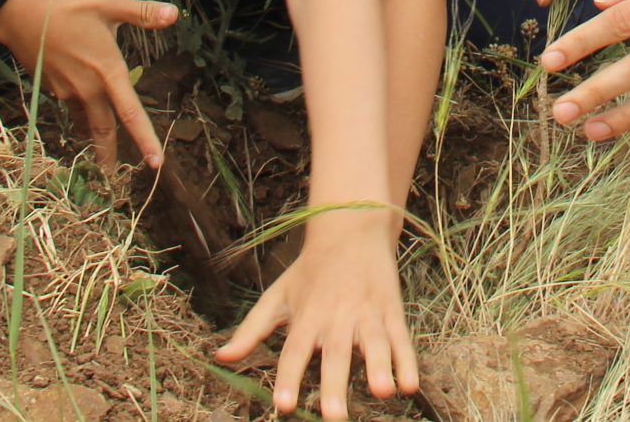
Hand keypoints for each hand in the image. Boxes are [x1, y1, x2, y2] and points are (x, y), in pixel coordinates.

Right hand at [0, 0, 175, 167]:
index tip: (156, 163)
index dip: (145, 140)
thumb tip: (175, 14)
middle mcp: (88, 88)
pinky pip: (69, 106)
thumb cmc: (67, 5)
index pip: (131, 113)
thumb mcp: (110, 3)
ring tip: (98, 151)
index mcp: (108, 71)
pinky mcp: (51, 86)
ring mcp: (67, 90)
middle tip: (113, 176)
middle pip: (104, 129)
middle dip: (109, 155)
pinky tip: (79, 111)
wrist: (19, 12)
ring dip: (92, 138)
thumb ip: (144, 13)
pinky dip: (77, 114)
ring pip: (85, 120)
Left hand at [215, 211, 413, 418]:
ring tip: (382, 393)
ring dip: (378, 368)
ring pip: (374, 343)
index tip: (283, 405)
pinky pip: (400, 339)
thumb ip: (251, 330)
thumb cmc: (310, 270)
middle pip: (336, 354)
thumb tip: (219, 357)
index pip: (294, 351)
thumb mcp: (277, 296)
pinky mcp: (391, 310)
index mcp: (307, 316)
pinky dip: (407, 361)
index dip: (288, 377)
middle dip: (335, 385)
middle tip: (333, 417)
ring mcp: (367, 313)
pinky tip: (409, 385)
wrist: (350, 227)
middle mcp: (337, 317)